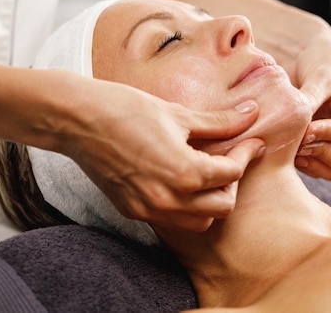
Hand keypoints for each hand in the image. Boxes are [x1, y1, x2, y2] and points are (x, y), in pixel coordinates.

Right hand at [63, 80, 263, 231]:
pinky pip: (173, 219)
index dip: (247, 154)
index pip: (231, 174)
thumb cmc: (126, 109)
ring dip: (211, 200)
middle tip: (230, 158)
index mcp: (184, 173)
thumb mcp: (178, 113)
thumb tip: (251, 113)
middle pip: (222, 206)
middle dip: (232, 182)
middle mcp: (168, 200)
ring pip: (199, 221)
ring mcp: (149, 210)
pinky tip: (183, 180)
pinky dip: (186, 206)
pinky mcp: (133, 211)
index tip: (253, 141)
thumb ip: (219, 122)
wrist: (77, 120)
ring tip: (208, 171)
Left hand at [292, 31, 330, 179]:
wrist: (308, 60)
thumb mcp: (321, 76)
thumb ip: (312, 100)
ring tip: (291, 146)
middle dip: (321, 153)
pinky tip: (286, 149)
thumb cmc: (323, 63)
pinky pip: (315, 170)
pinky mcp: (324, 156)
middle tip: (298, 141)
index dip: (330, 133)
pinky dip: (301, 164)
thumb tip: (300, 127)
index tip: (307, 129)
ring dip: (310, 162)